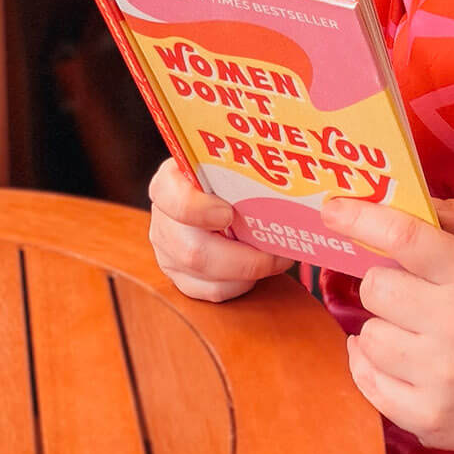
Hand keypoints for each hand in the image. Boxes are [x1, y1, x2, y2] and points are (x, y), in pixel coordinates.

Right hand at [148, 158, 292, 301]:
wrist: (215, 188)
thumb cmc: (228, 173)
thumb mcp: (228, 162)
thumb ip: (243, 167)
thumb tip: (289, 179)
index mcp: (170, 183)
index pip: (169, 195)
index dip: (197, 210)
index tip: (228, 214)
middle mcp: (164, 219)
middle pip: (192, 251)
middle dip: (242, 258)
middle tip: (277, 252)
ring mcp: (168, 251)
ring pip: (203, 276)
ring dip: (246, 273)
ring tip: (276, 259)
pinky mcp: (180, 275)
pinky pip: (210, 291)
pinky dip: (240, 284)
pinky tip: (259, 270)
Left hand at [321, 195, 453, 453]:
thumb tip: (406, 202)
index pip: (405, 237)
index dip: (360, 217)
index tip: (332, 207)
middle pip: (375, 288)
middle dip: (382, 284)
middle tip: (406, 292)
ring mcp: (440, 377)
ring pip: (367, 336)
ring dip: (382, 328)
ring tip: (415, 332)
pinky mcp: (427, 418)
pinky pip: (367, 381)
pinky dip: (372, 365)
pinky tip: (397, 357)